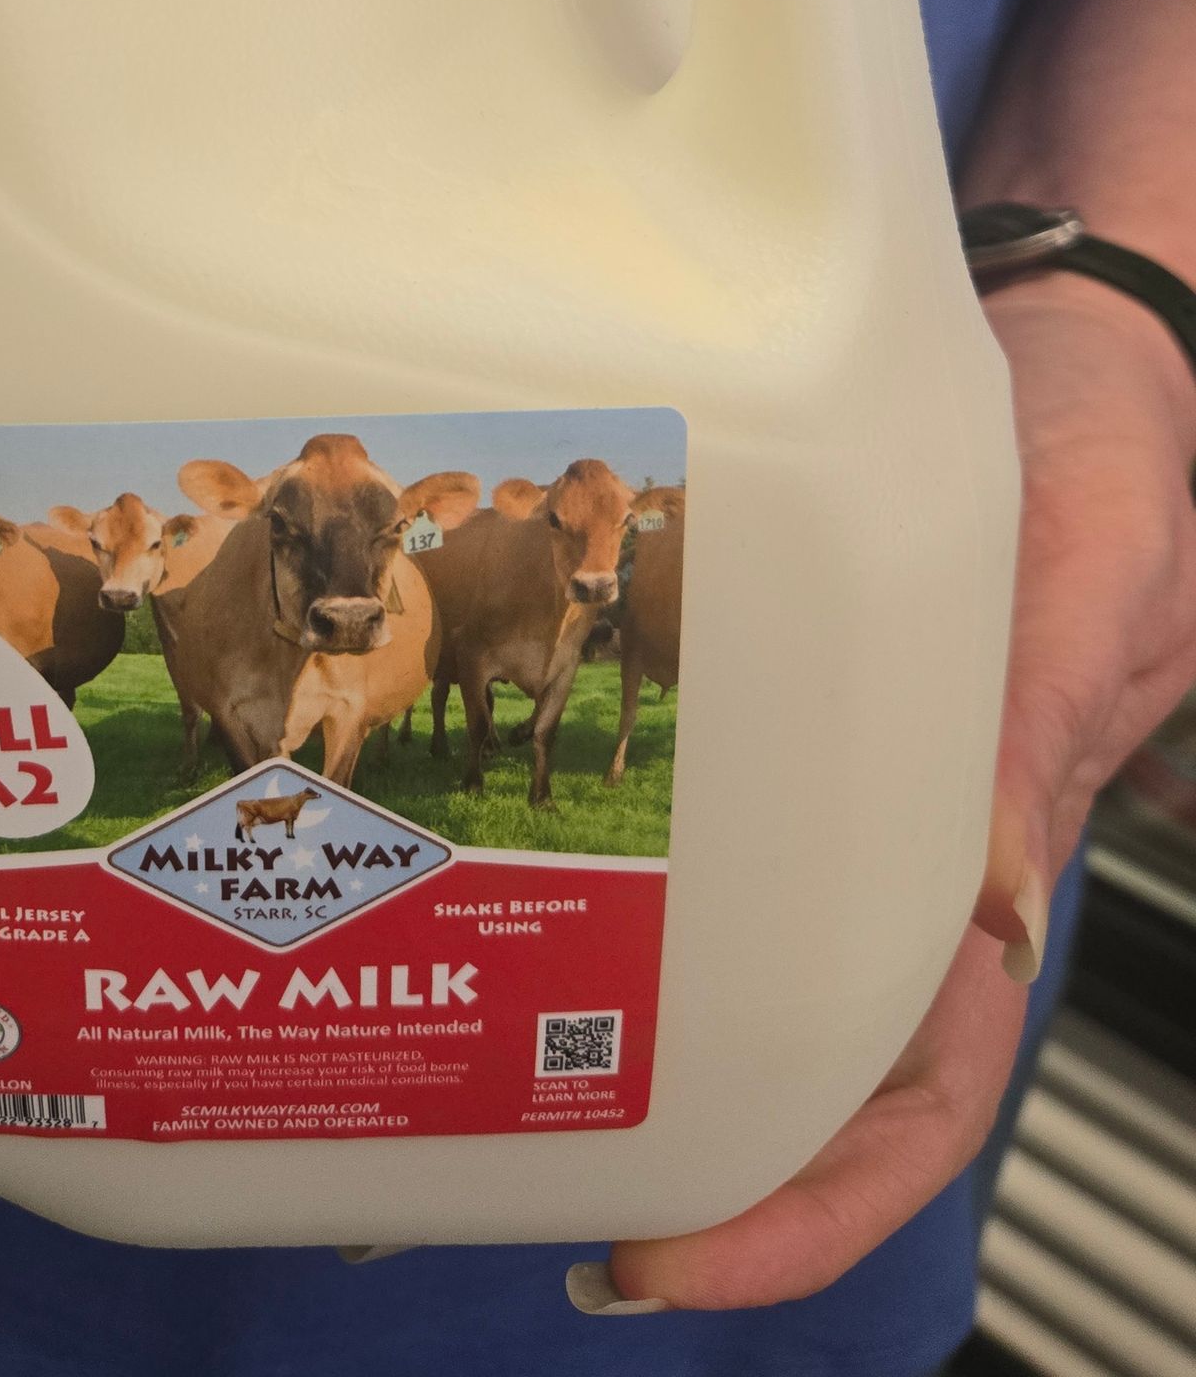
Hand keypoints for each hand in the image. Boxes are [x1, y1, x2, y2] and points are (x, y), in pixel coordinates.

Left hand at [583, 277, 1195, 1312]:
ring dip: (652, 1038)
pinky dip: (643, 866)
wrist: (1079, 339)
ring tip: (490, 1085)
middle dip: (693, 1169)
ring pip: (762, 955)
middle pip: (816, 1067)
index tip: (674, 1266)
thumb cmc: (1116, 456)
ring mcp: (856, 779)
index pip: (918, 1087)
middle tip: (527, 1204)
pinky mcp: (803, 693)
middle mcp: (916, 843)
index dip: (810, 1205)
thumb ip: (1041, 733)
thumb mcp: (1104, 583)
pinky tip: (524, 870)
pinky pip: (727, 808)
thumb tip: (999, 926)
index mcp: (1001, 851)